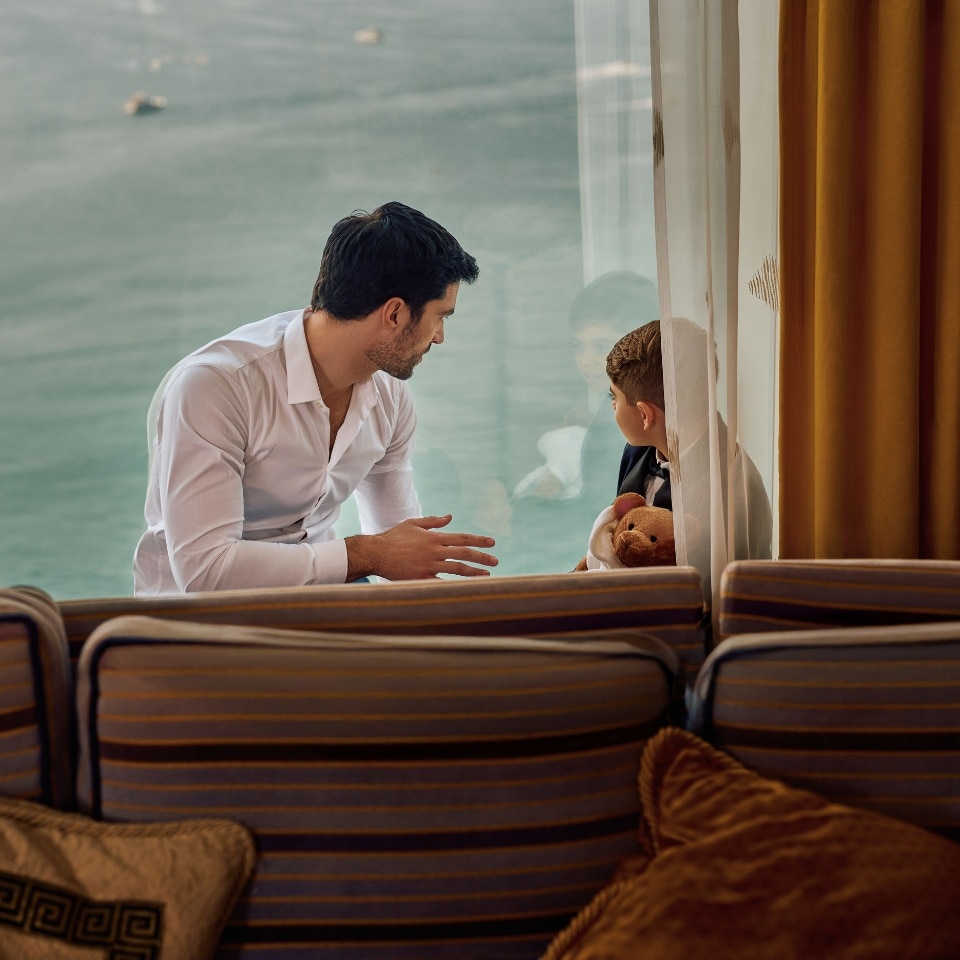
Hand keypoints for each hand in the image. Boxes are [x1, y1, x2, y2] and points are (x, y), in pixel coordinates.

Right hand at [346, 514, 497, 580]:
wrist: (375, 553)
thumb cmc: (393, 537)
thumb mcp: (413, 524)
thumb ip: (433, 521)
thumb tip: (450, 517)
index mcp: (434, 537)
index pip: (462, 537)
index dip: (479, 539)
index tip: (492, 542)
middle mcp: (435, 550)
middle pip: (464, 553)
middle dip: (482, 557)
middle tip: (495, 561)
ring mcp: (429, 565)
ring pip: (457, 569)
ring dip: (474, 572)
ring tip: (486, 575)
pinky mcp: (421, 578)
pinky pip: (442, 583)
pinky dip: (455, 586)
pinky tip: (466, 589)